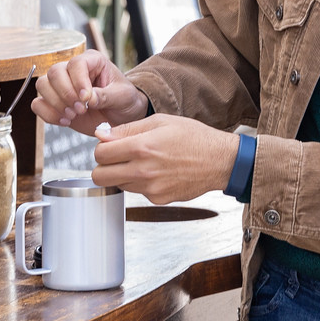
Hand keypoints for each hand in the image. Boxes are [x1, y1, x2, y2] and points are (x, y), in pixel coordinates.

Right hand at [32, 49, 150, 135]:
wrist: (120, 117)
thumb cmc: (124, 101)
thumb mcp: (123, 97)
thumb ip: (106, 96)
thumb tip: (88, 98)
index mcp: (93, 61)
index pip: (76, 63)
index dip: (78, 81)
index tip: (87, 99)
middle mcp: (74, 70)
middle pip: (54, 72)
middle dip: (66, 94)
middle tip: (81, 110)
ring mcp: (61, 85)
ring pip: (42, 85)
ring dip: (55, 104)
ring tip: (73, 115)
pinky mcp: (54, 102)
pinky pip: (38, 104)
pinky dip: (48, 114)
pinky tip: (65, 121)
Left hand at [88, 114, 240, 204]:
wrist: (219, 160)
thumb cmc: (194, 137)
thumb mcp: (161, 121)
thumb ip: (128, 129)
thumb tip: (103, 135)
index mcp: (142, 147)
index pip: (100, 154)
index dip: (102, 148)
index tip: (110, 145)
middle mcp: (143, 170)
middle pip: (100, 176)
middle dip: (103, 166)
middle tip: (116, 158)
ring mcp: (150, 188)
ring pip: (117, 184)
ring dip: (122, 174)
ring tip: (143, 162)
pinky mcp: (157, 199)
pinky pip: (136, 191)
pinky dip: (141, 183)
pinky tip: (157, 172)